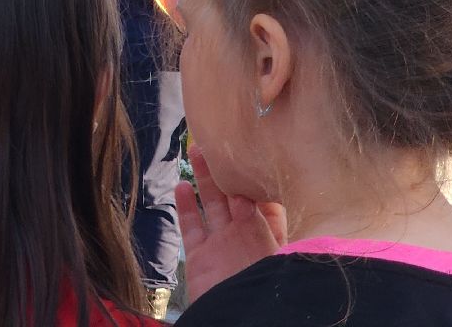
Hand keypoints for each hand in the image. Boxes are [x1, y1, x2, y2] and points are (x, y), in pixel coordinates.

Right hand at [176, 146, 285, 304]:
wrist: (236, 320)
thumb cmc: (262, 287)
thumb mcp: (270, 251)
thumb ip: (258, 221)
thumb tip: (245, 192)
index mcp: (270, 236)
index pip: (265, 200)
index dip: (258, 177)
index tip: (250, 151)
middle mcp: (246, 236)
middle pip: (235, 194)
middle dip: (227, 169)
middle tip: (218, 142)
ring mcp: (221, 245)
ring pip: (211, 203)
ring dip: (204, 178)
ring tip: (197, 150)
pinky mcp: (200, 256)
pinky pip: (191, 225)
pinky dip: (186, 206)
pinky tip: (181, 186)